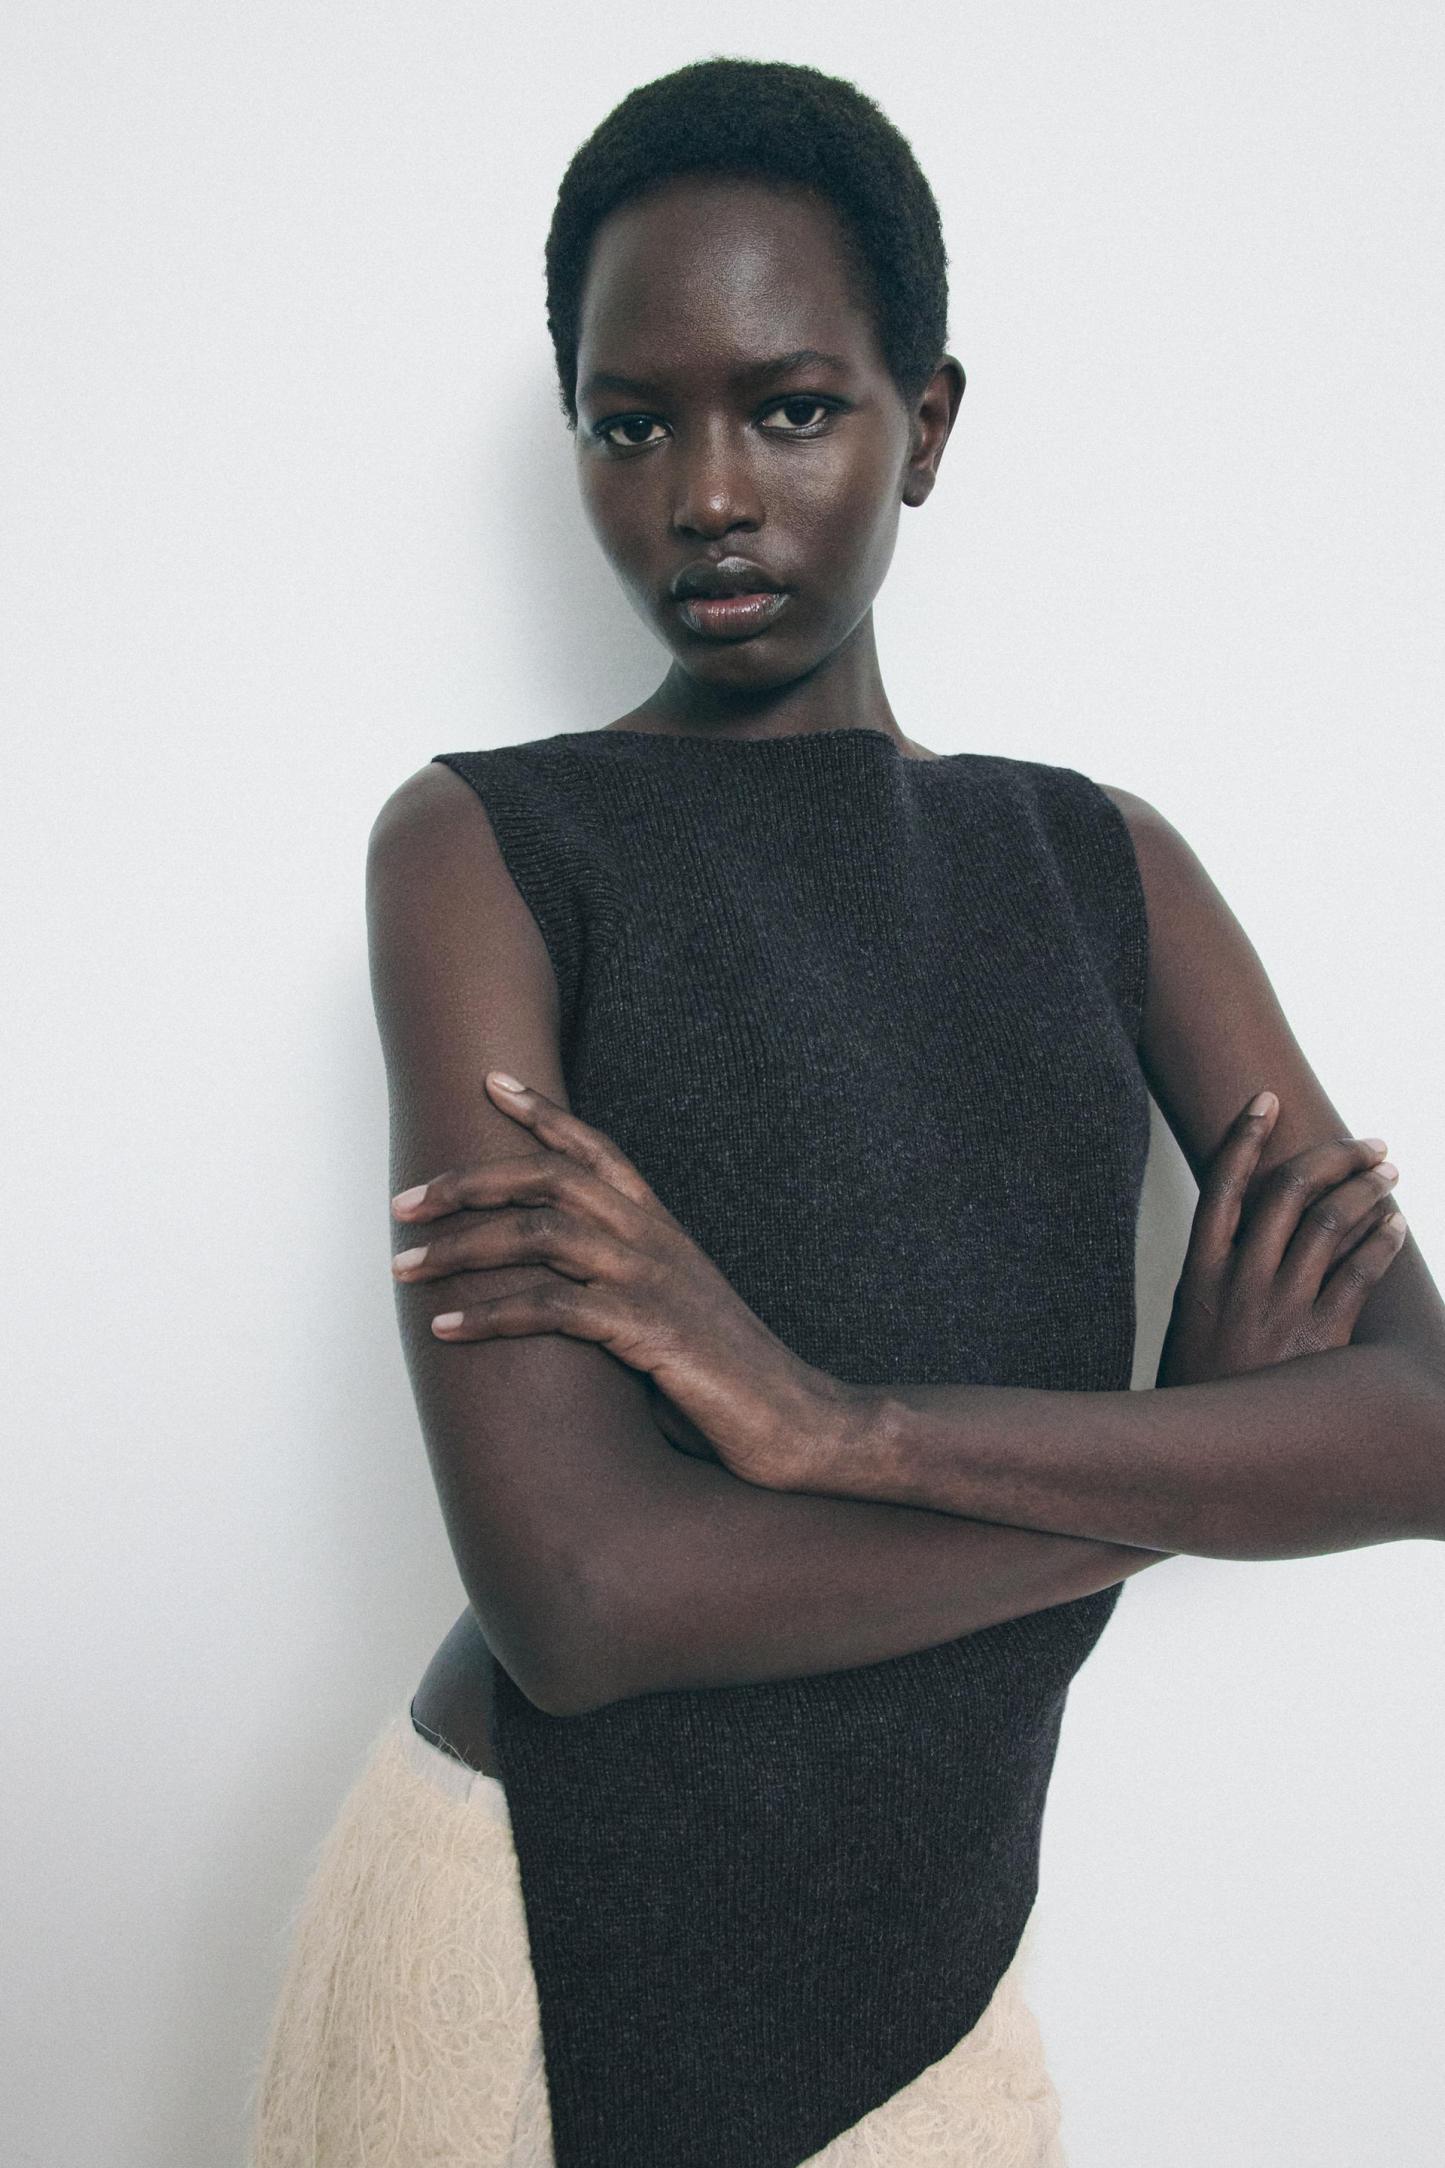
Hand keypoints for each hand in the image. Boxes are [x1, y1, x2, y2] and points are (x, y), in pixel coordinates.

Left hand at [389, 1071, 846, 1487]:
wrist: (795, 1420)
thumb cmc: (725, 1375)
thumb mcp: (669, 1311)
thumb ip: (620, 1287)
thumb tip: (555, 1292)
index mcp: (660, 1227)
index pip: (596, 1149)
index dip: (543, 1111)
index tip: (491, 1082)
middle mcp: (653, 1240)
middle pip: (549, 1178)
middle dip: (468, 1182)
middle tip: (405, 1203)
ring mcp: (651, 1281)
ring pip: (540, 1235)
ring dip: (462, 1248)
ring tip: (405, 1267)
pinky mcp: (648, 1331)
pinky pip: (553, 1309)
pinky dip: (491, 1314)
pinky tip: (448, 1327)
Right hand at [1157, 1090, 1406, 1388]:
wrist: (1210, 1458)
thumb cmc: (1204, 1392)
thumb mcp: (1193, 1327)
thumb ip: (1218, 1278)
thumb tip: (1251, 1233)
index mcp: (1200, 1276)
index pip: (1222, 1188)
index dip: (1244, 1139)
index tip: (1265, 1100)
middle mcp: (1239, 1283)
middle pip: (1287, 1193)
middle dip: (1331, 1156)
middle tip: (1365, 1143)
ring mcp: (1280, 1310)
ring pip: (1328, 1224)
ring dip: (1364, 1190)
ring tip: (1388, 1174)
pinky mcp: (1320, 1340)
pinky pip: (1359, 1274)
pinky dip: (1380, 1241)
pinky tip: (1394, 1225)